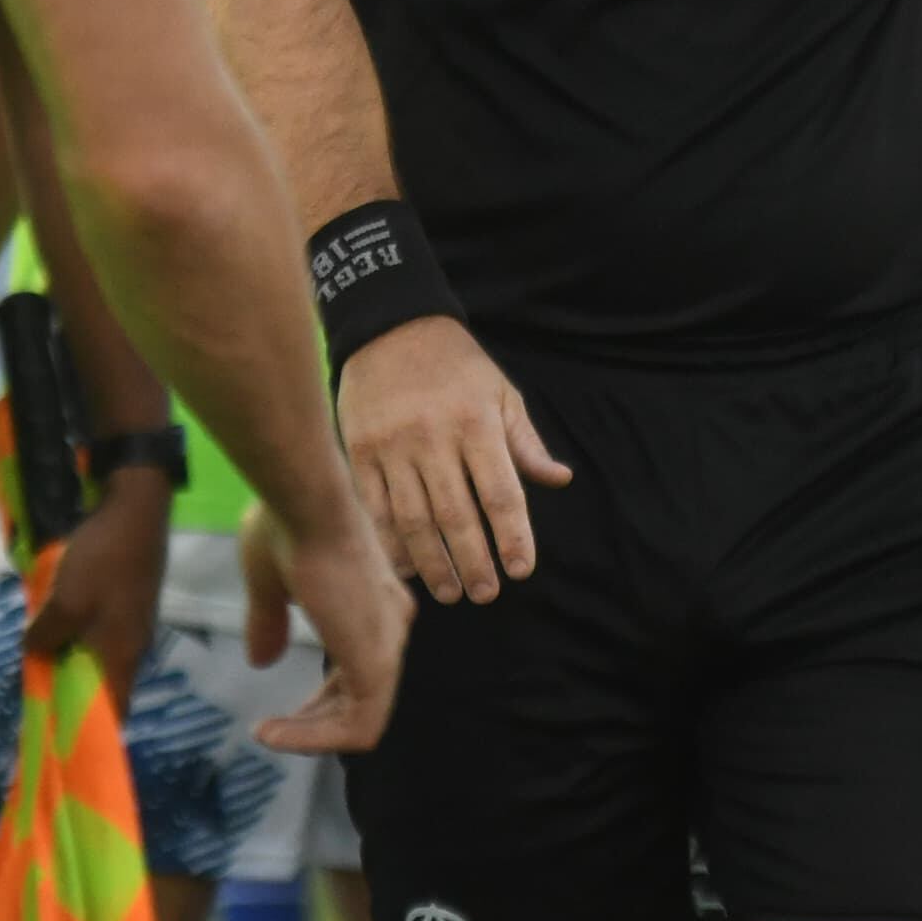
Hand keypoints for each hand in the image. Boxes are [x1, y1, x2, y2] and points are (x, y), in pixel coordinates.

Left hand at [23, 467, 168, 706]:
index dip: (89, 730)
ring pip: (99, 658)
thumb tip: (35, 652)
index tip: (59, 739)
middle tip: (37, 692)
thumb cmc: (104, 559)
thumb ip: (48, 635)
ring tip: (40, 657)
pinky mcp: (127, 602)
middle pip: (104, 685)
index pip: (113, 710)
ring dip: (71, 661)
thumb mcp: (66, 600)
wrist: (136, 507)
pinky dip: (77, 638)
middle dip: (72, 693)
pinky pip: (100, 635)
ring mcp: (132, 623)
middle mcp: (133, 646)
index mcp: (123, 653)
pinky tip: (57, 625)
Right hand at [247, 511, 409, 752]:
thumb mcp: (271, 583)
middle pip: (363, 696)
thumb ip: (271, 623)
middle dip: (316, 721)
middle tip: (271, 729)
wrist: (306, 503)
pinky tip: (270, 731)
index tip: (281, 713)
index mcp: (376, 603)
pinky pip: (358, 727)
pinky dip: (314, 738)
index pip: (359, 669)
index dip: (322, 701)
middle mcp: (391, 626)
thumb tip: (262, 662)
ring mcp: (387, 645)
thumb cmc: (288, 526)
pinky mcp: (376, 663)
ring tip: (265, 734)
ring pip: (363, 720)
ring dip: (312, 735)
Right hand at [334, 317, 570, 603]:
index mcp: (476, 423)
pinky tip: (407, 569)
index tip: (522, 569)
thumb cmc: (456, 365)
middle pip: (456, 516)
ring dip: (433, 563)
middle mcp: (434, 438)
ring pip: (414, 520)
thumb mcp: (500, 392)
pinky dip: (391, 544)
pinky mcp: (361, 452)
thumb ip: (525, 442)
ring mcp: (393, 448)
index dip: (513, 536)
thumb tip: (560, 480)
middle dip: (473, 562)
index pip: (501, 492)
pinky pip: (375, 508)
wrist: (390, 327)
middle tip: (486, 594)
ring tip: (451, 592)